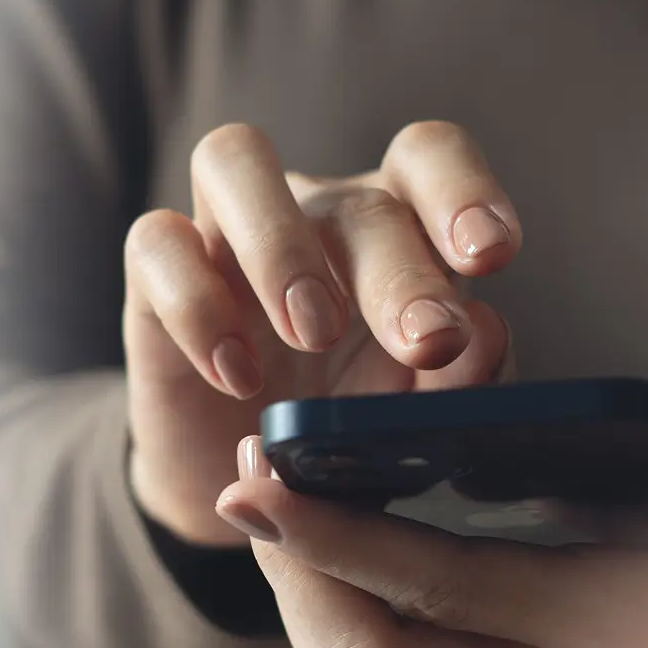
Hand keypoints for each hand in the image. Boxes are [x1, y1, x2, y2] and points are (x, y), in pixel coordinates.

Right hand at [124, 122, 518, 544]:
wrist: (252, 489)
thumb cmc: (349, 430)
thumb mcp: (408, 418)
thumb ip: (455, 384)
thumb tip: (486, 333)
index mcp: (396, 228)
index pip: (428, 159)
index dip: (463, 190)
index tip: (493, 255)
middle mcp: (314, 212)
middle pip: (355, 196)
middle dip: (397, 270)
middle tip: (425, 341)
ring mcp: (227, 232)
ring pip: (234, 158)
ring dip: (281, 245)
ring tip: (312, 332)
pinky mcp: (154, 276)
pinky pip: (157, 243)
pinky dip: (197, 304)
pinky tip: (236, 376)